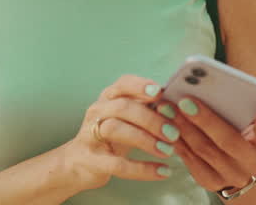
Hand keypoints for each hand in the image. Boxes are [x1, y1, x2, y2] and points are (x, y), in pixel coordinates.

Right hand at [57, 75, 181, 192]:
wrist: (80, 163)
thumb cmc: (112, 136)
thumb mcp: (126, 118)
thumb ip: (147, 108)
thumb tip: (176, 105)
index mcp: (109, 97)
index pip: (123, 84)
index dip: (140, 86)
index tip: (159, 93)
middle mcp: (97, 111)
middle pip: (123, 107)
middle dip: (152, 119)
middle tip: (173, 133)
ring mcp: (90, 135)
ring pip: (116, 129)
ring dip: (146, 140)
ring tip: (167, 151)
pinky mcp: (92, 160)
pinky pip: (118, 164)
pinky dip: (142, 169)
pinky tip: (162, 171)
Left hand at [158, 90, 255, 195]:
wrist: (242, 166)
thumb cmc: (249, 132)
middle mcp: (253, 166)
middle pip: (228, 141)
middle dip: (206, 120)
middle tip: (185, 100)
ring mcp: (231, 177)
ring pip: (204, 150)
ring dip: (183, 127)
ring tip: (167, 107)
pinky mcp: (210, 182)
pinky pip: (191, 161)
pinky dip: (178, 140)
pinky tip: (166, 123)